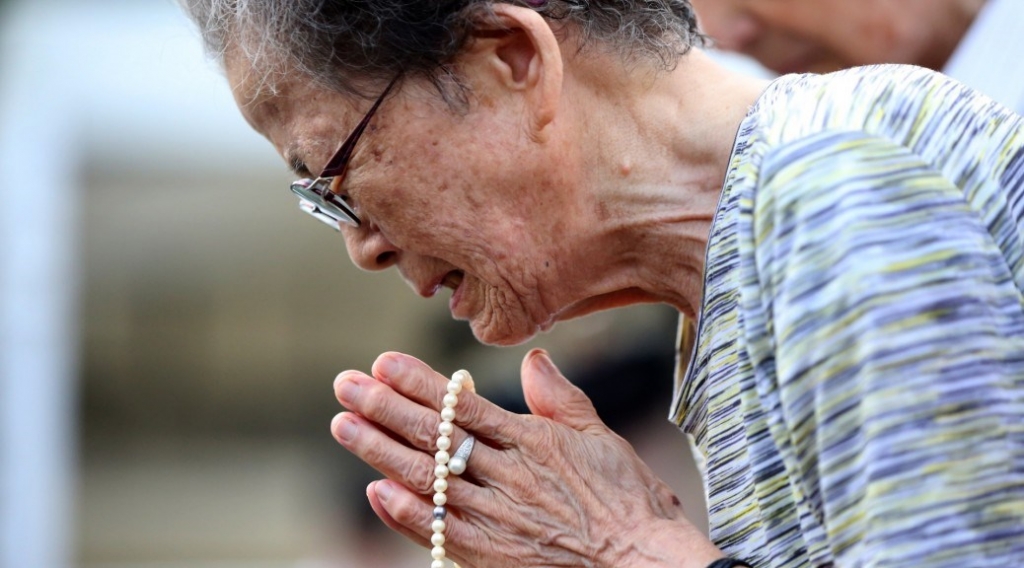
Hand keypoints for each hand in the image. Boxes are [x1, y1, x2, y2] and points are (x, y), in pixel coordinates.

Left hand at [331, 349, 720, 567]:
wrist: (646, 565)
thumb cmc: (631, 503)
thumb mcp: (601, 437)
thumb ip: (561, 398)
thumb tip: (534, 359)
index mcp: (533, 441)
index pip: (462, 406)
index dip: (419, 383)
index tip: (382, 363)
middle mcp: (508, 476)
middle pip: (434, 437)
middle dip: (384, 408)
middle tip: (345, 385)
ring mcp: (496, 517)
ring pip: (428, 479)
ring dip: (380, 452)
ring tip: (344, 426)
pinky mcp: (491, 556)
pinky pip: (440, 531)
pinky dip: (404, 514)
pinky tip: (376, 492)